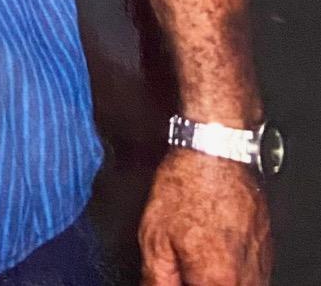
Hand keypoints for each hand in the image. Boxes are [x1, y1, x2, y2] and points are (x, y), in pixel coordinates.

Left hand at [139, 150, 271, 284]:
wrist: (216, 148)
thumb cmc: (188, 185)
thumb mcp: (154, 237)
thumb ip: (157, 279)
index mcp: (217, 283)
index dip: (179, 284)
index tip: (173, 275)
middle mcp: (246, 279)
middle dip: (196, 280)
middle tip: (182, 261)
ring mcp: (260, 264)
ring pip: (236, 285)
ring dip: (212, 277)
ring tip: (196, 249)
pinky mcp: (265, 249)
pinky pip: (248, 273)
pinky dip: (229, 267)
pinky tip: (211, 245)